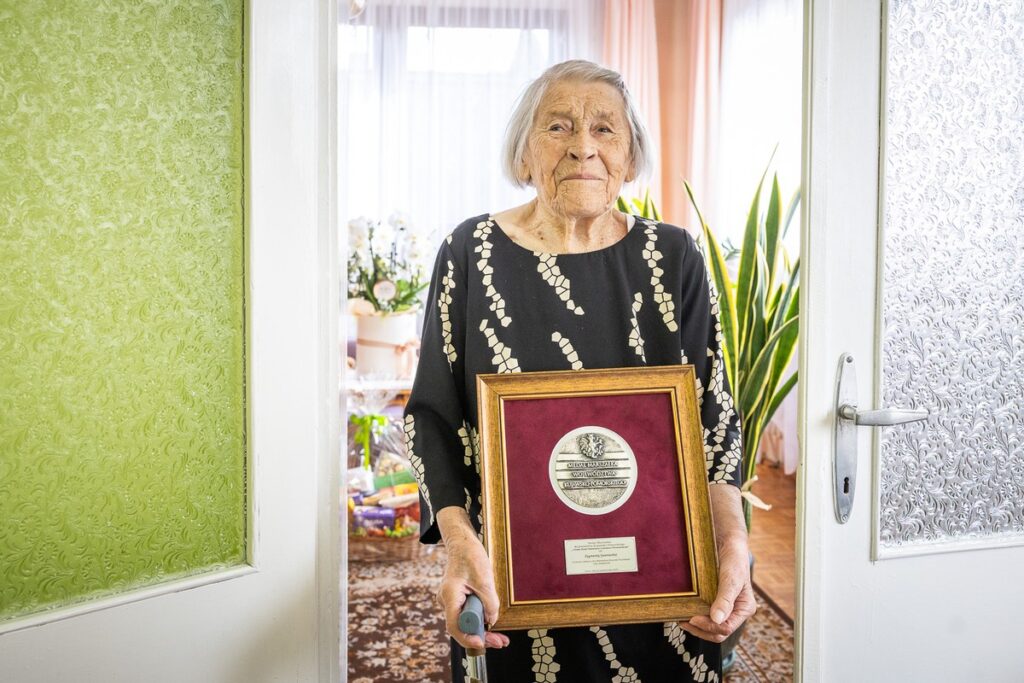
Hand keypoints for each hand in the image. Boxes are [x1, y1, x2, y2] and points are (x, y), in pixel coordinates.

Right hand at [436, 507, 509, 649]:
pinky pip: (467, 615)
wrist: (462, 543)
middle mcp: (447, 601)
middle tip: (500, 642)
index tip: (482, 643)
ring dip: (481, 630)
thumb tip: (492, 621)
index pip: (455, 625)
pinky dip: (479, 621)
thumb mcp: (485, 579)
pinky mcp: (457, 600)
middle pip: (461, 627)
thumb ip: (490, 602)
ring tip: (500, 638)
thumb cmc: (470, 555)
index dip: (468, 637)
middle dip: (480, 637)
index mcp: (450, 595)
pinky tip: (491, 625)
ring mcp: (451, 602)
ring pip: (465, 622)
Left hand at [679, 484, 756, 642]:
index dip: (708, 626)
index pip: (725, 628)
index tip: (692, 618)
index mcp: (744, 609)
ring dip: (694, 626)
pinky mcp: (713, 602)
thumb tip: (716, 619)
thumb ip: (726, 598)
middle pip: (716, 632)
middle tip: (682, 620)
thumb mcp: (731, 576)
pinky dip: (693, 617)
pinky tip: (682, 611)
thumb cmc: (733, 557)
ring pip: (709, 627)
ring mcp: (723, 608)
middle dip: (699, 629)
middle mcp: (734, 611)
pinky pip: (703, 616)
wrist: (726, 542)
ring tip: (679, 617)